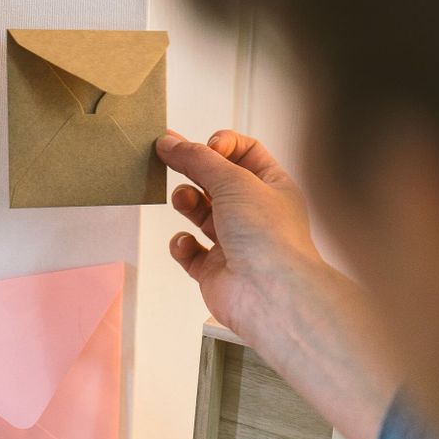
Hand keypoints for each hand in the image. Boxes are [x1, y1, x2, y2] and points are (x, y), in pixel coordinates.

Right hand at [157, 129, 397, 438]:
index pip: (245, 152)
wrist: (270, 295)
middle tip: (166, 156)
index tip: (204, 146)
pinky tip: (186, 242)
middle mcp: (254, 213)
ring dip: (186, 201)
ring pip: (200, 212)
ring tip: (184, 200)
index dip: (222, 144)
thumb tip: (171, 142)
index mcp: (272, 187)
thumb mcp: (233, 180)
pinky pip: (189, 251)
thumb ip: (197, 158)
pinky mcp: (214, 269)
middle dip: (193, 168)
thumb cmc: (269, 237)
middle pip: (216, 180)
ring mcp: (234, 242)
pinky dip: (182, 244)